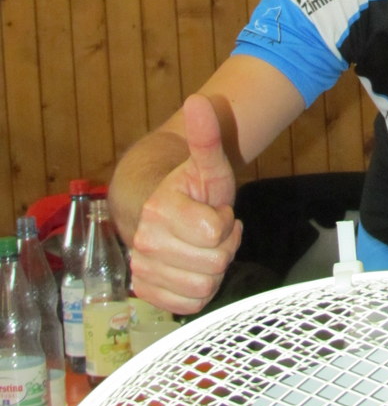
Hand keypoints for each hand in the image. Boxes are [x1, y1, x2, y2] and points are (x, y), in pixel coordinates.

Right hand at [128, 94, 242, 314]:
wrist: (161, 210)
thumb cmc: (192, 188)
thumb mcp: (208, 163)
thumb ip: (207, 136)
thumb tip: (199, 100)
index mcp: (160, 207)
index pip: (216, 231)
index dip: (227, 222)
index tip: (217, 210)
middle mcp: (144, 240)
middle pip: (214, 264)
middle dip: (223, 246)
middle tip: (212, 230)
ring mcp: (143, 269)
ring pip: (203, 287)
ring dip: (212, 269)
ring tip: (202, 247)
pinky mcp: (147, 292)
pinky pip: (189, 305)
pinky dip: (198, 290)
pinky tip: (192, 267)